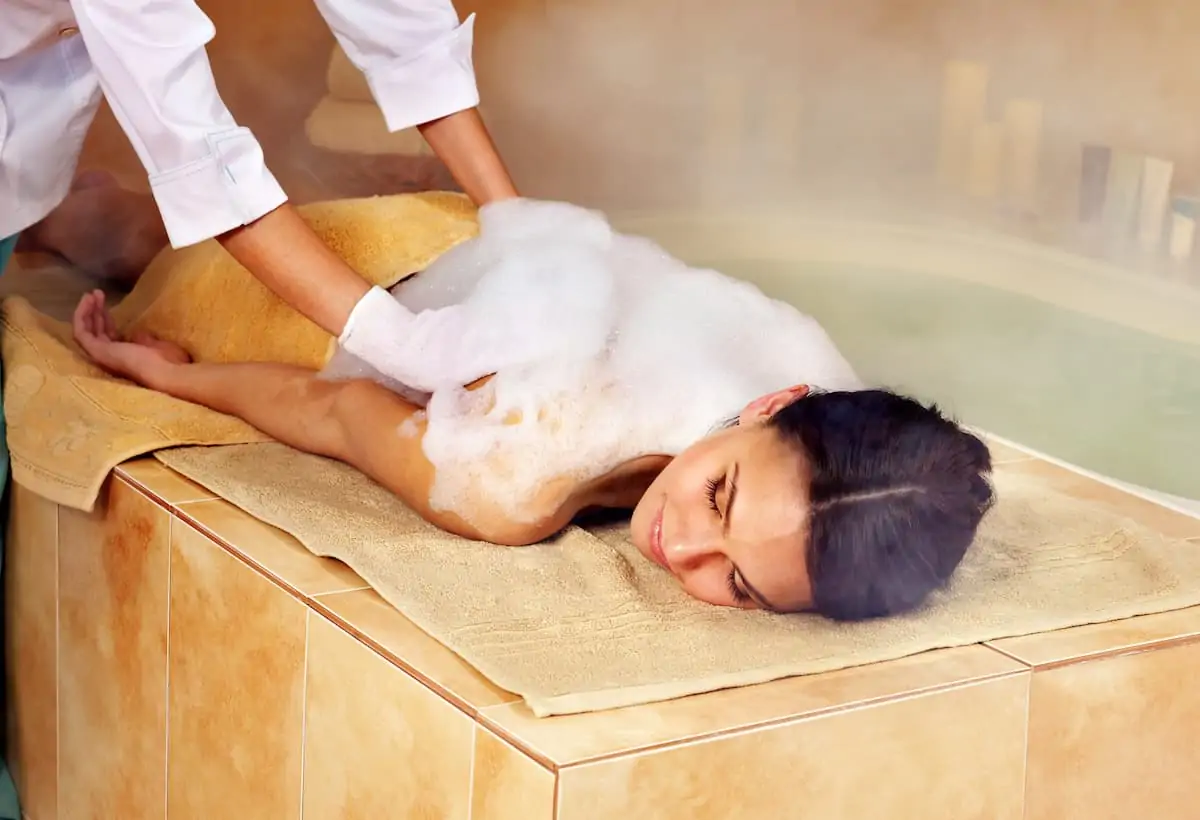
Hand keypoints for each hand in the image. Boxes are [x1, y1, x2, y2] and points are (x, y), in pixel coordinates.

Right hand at [72, 290, 190, 386]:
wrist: (169, 372)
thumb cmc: (170, 362)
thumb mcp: (158, 346)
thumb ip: (145, 340)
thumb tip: (138, 333)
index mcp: (126, 356)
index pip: (110, 336)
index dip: (106, 320)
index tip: (106, 305)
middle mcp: (111, 357)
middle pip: (97, 332)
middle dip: (95, 312)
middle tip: (96, 294)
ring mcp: (102, 355)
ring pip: (87, 331)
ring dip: (87, 310)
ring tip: (91, 293)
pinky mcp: (97, 351)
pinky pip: (81, 332)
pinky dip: (81, 315)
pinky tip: (86, 300)